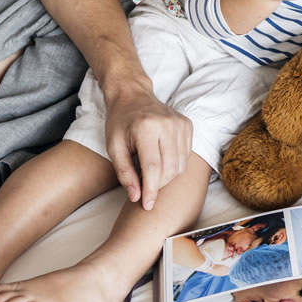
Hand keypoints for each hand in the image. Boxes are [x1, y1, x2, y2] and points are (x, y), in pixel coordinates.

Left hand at [104, 83, 193, 210]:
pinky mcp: (188, 125)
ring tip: (152, 175)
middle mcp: (167, 124)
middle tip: (145, 189)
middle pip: (169, 168)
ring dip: (167, 177)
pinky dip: (175, 165)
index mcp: (146, 128)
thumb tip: (136, 197)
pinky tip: (162, 161)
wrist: (133, 95)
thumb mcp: (113, 147)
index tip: (147, 206)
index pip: (153, 167)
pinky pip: (186, 155)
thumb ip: (124, 172)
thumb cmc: (120, 122)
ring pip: (180, 165)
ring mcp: (180, 124)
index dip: (150, 190)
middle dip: (158, 185)